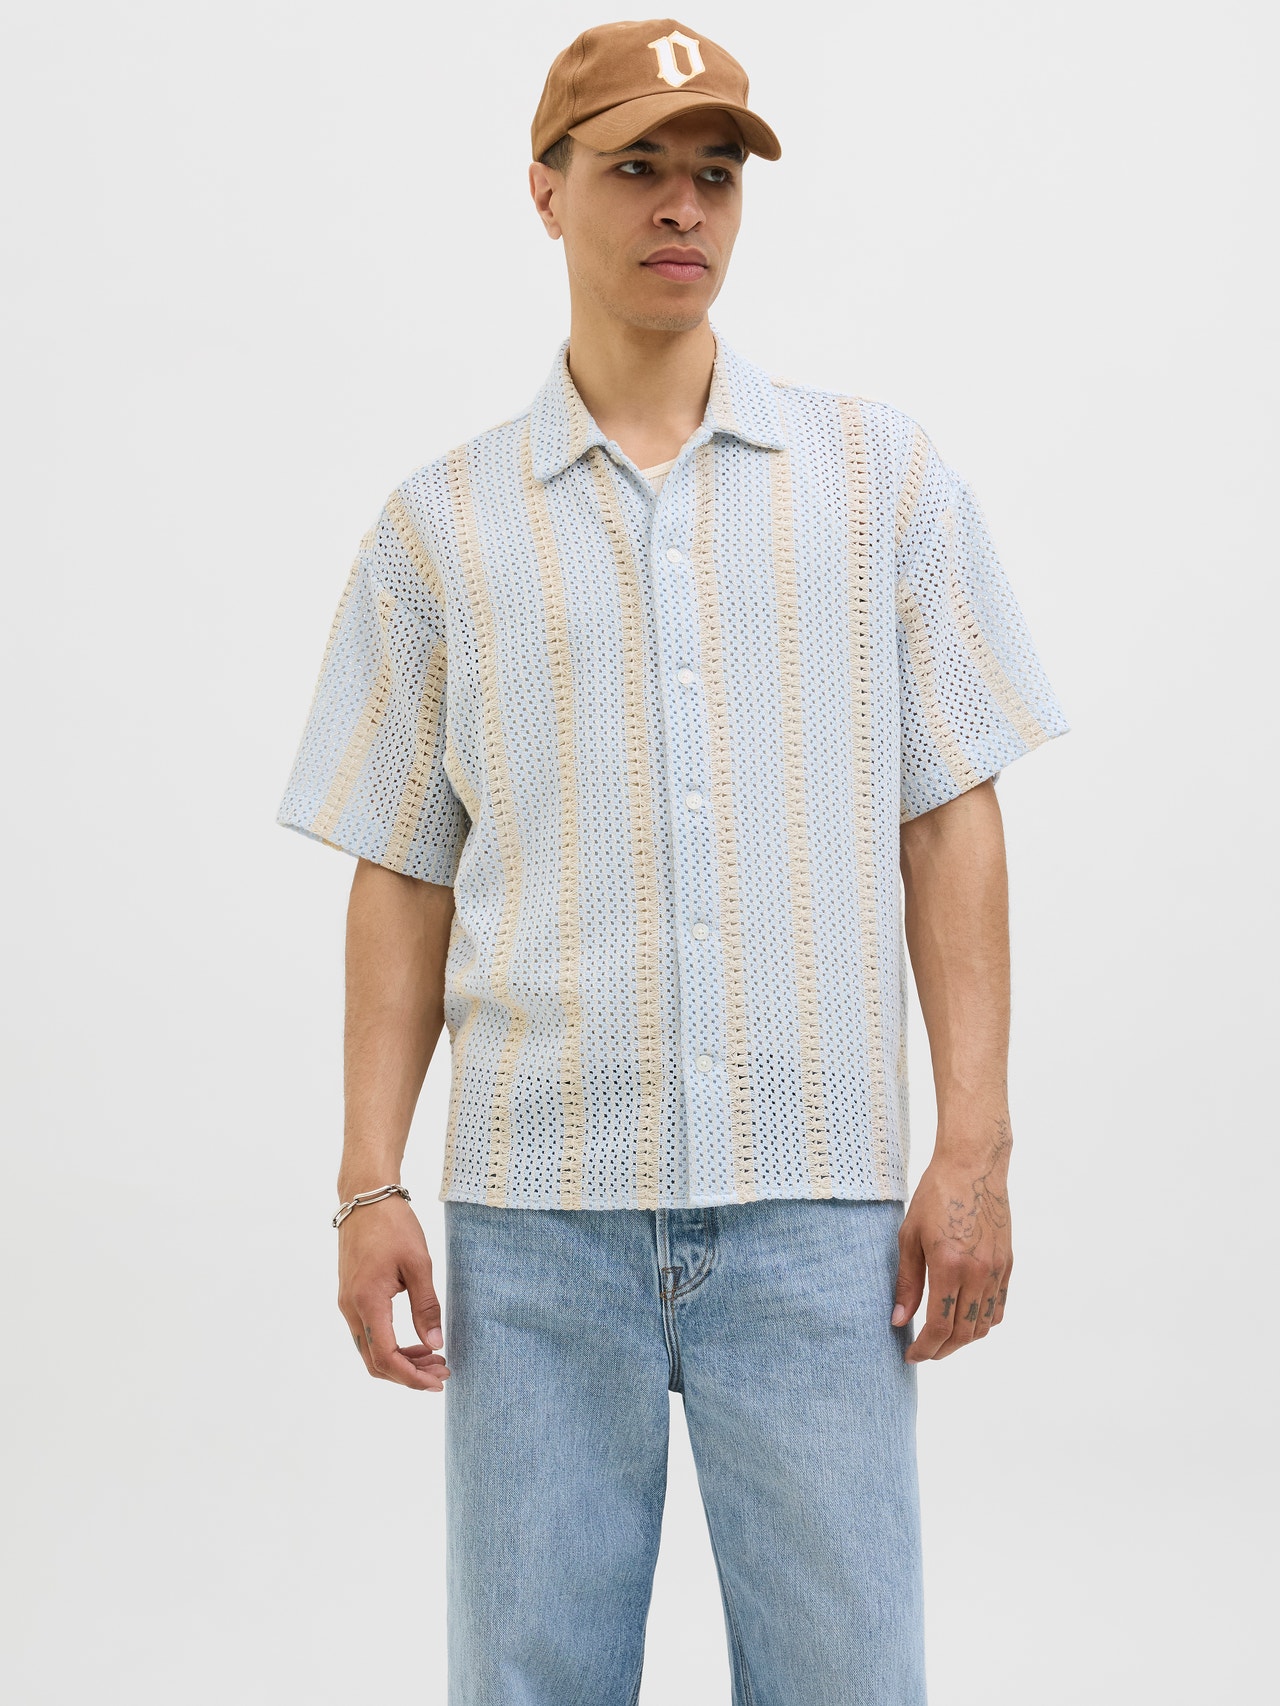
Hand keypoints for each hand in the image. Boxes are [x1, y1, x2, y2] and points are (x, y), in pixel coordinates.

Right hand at [336, 1195, 450, 1390]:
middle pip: (374, 1362)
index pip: (385, 1357)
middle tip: (441, 1372)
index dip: (411, 1376)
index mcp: (367, 1301)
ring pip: (369, 1350)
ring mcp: (347, 1303)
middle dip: (408, 1374)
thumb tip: (435, 1345)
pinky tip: (416, 1340)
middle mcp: (350, 1308)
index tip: (438, 1381)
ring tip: (434, 1358)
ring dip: (400, 1361)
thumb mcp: (418, 1263)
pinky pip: (368, 1334)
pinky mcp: (350, 1296)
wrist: (365, 1197)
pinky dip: (391, 1345)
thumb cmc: (393, 1224)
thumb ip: (426, 1307)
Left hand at [892, 1130, 1012, 1361]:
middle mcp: (978, 1273)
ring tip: (943, 1339)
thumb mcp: (910, 1236)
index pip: (940, 1326)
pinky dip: (983, 1322)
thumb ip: (907, 1282)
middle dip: (942, 1350)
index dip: (925, 1348)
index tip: (911, 1355)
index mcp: (949, 1266)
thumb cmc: (935, 1196)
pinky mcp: (1007, 1263)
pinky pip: (999, 1306)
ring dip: (964, 1339)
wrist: (972, 1167)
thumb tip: (899, 1320)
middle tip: (925, 1352)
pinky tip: (966, 1319)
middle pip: (964, 1332)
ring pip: (984, 1324)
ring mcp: (996, 1270)